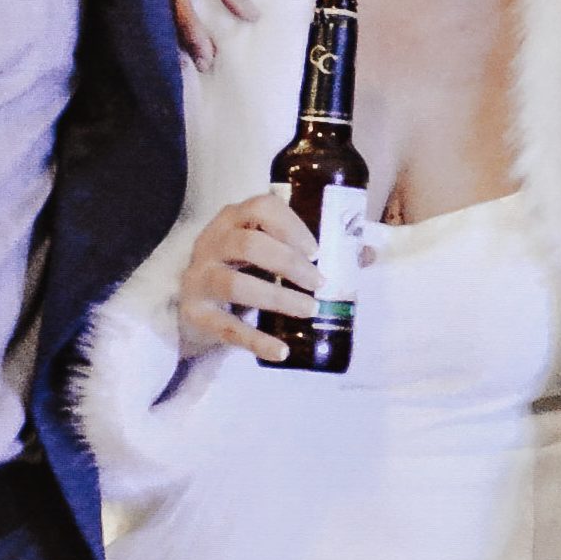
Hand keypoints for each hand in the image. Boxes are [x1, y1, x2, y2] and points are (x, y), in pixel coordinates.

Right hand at [156, 0, 252, 70]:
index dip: (192, 34)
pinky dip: (161, 1)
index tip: (208, 59)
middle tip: (200, 64)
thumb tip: (248, 16)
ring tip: (189, 48)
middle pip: (158, 6)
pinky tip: (172, 16)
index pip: (177, 3)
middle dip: (178, 37)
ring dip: (169, 23)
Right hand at [179, 192, 321, 363]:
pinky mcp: (195, 312)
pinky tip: (282, 350)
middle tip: (319, 282)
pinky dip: (257, 341)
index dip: (290, 225)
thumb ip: (310, 250)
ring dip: (278, 298)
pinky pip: (226, 328)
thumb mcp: (267, 249)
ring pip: (235, 284)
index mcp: (234, 219)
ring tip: (309, 309)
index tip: (316, 249)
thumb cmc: (241, 266)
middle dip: (289, 263)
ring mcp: (199, 277)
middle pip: (249, 244)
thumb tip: (368, 253)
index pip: (260, 208)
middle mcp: (211, 242)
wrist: (192, 297)